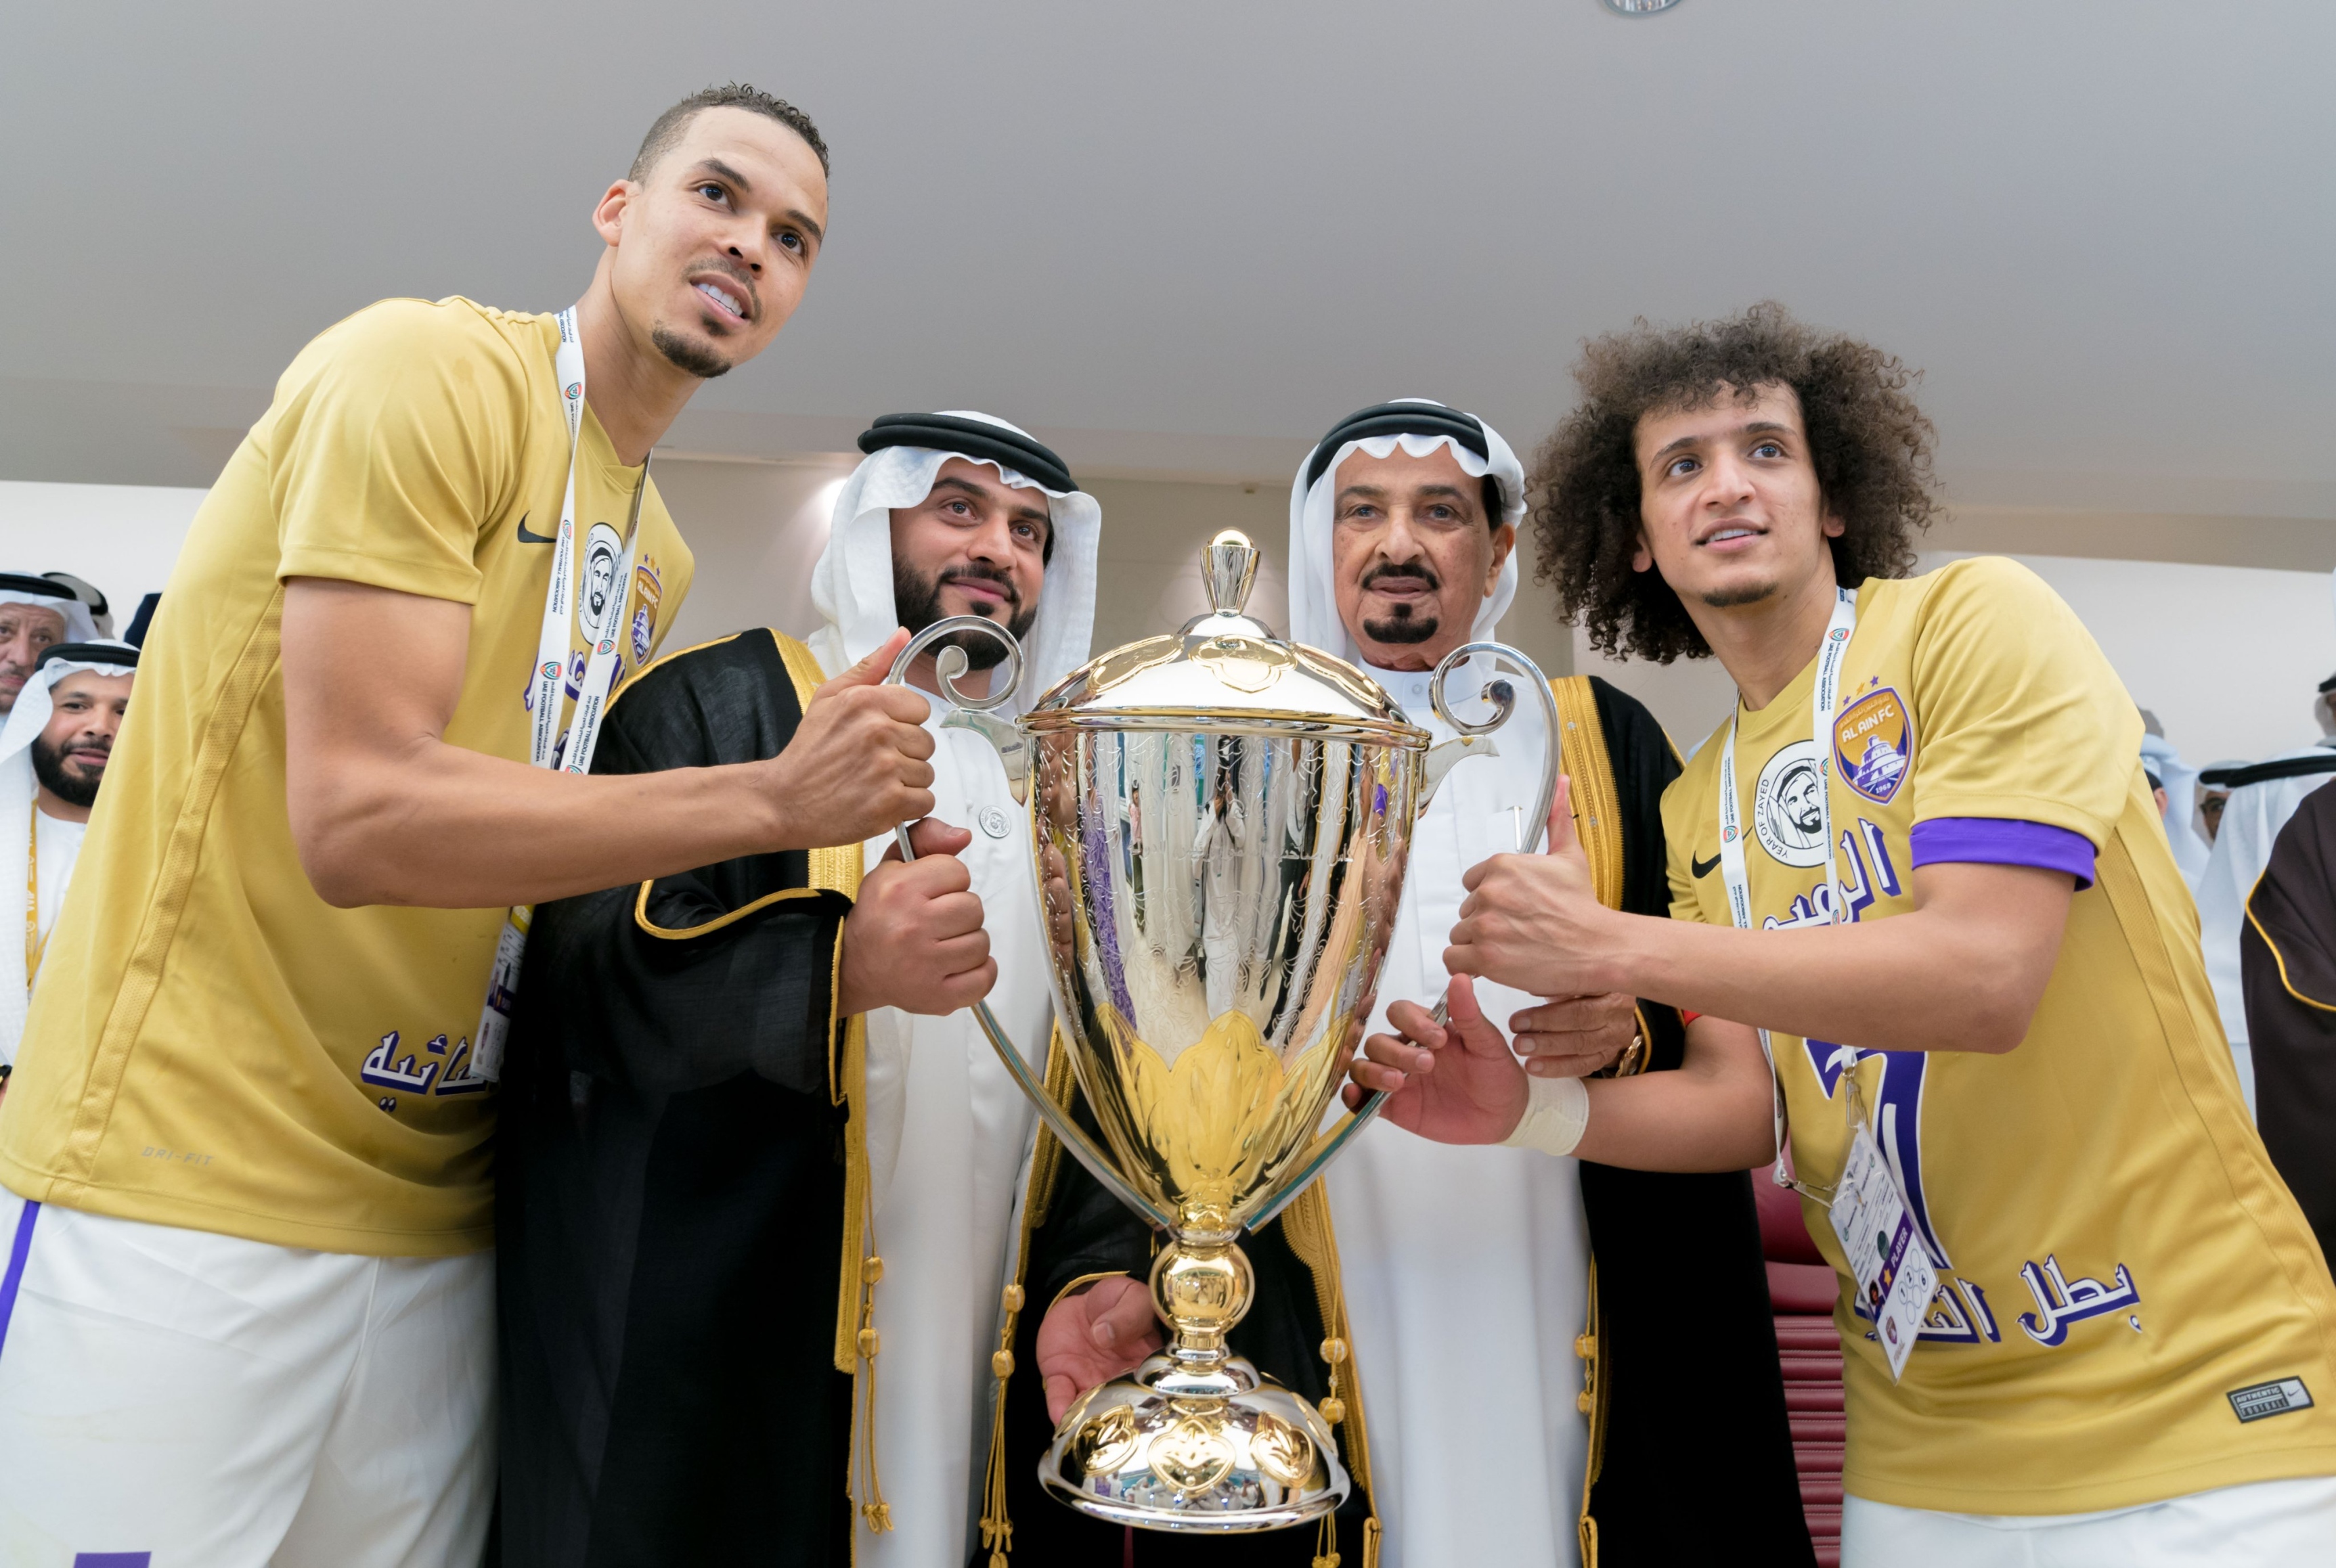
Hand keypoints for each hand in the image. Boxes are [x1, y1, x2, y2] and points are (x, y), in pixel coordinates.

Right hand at [765, 629, 936, 848]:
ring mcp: (886, 768)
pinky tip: (879, 802)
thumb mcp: (830, 698)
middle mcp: (879, 731)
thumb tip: (903, 635)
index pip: (920, 708)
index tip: (879, 737)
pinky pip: (924, 801)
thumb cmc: (809, 751)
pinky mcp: (890, 803)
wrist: (782, 802)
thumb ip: (870, 667)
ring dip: (906, 782)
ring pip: (927, 773)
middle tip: (871, 764)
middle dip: (904, 755)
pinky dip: (906, 807)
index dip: (902, 724)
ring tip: (872, 783)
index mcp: (866, 701)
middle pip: (926, 742)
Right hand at [837, 818, 994, 1014]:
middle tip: (939, 921)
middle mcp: (913, 926)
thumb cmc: (878, 917)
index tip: (933, 892)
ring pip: (981, 942)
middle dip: (960, 912)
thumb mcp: (892, 868)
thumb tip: (964, 836)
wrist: (854, 966)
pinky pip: (984, 977)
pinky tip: (958, 964)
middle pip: (973, 907)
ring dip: (968, 941)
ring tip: (944, 943)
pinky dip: (979, 971)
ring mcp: (926, 965)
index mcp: (900, 890)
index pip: (957, 872)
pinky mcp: (937, 995)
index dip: (949, 880)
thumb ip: (926, 841)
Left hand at [1035, 1275, 1162, 1422]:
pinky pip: (1060, 1394)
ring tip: (1087, 1430)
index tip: (1145, 1415)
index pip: (1151, 1393)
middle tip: (1114, 1435)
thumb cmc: (1119, 1300)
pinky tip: (1060, 1414)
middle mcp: (1119, 1382)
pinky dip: (1059, 1405)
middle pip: (1120, 1410)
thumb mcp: (1132, 1298)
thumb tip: (1104, 1334)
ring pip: (1089, 1409)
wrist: (1085, 1300)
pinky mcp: (1062, 1376)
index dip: (1148, 1406)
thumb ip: (1127, 1314)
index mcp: (1146, 1366)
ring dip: (1087, 1421)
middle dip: (1115, 1423)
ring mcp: (1089, 1381)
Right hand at [1340, 974, 1527, 1144]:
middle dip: (1397, 1051)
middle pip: (1377, 1041)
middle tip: (1428, 1065)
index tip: (1440, 1040)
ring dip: (1374, 1071)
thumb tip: (1459, 978)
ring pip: (1364, 1066)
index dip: (1412, 1023)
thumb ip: (1469, 1014)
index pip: (1400, 1013)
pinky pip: (1361, 1097)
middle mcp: (1405, 1050)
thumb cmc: (1496, 1073)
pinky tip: (1357, 1095)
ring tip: (1398, 1082)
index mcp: (1426, 1030)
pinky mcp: (1392, 1107)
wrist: (1504, 1116)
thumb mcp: (1487, 1043)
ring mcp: (1396, 1079)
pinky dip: (1353, 1094)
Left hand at [1448, 774, 1620, 998]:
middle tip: (1519, 931)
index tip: (1514, 909)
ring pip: (1460, 935)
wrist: (1598, 948)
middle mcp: (1490, 892)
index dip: (1491, 899)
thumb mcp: (1569, 856)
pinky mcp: (1485, 957)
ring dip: (1478, 945)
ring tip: (1512, 948)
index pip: (1473, 883)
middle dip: (1487, 922)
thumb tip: (1562, 781)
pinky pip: (1454, 960)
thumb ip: (1558, 819)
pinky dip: (1468, 966)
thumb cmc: (1582, 907)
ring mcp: (1485, 925)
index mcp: (1502, 865)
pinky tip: (1494, 963)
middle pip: (1467, 910)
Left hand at [1509, 992, 1636, 1078]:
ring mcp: (1616, 1035)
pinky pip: (1585, 1065)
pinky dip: (1559, 1067)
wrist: (1609, 1006)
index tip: (1517, 1020)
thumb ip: (1558, 981)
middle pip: (1582, 1020)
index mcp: (1609, 984)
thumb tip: (1528, 982)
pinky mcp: (1609, 1054)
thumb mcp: (1574, 976)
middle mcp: (1618, 1010)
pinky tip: (1536, 1068)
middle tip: (1517, 1040)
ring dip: (1550, 1050)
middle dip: (1546, 1029)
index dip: (1549, 1009)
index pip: (1579, 995)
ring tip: (1523, 1052)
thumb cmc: (1582, 986)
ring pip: (1583, 1045)